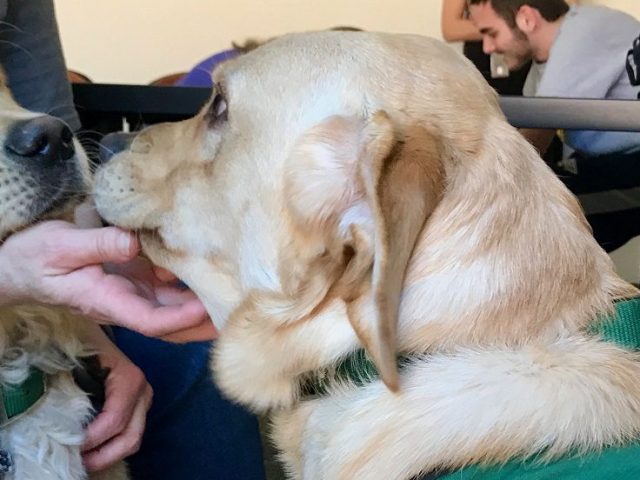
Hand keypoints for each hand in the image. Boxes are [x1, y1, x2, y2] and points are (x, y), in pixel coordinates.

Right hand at [0, 220, 215, 338]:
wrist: (19, 265)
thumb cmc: (34, 258)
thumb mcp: (61, 246)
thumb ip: (97, 244)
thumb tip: (132, 243)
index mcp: (106, 301)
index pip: (150, 320)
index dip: (180, 318)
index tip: (206, 307)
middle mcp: (124, 302)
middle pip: (172, 323)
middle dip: (204, 322)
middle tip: (240, 312)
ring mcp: (131, 292)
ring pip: (173, 308)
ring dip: (203, 306)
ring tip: (236, 296)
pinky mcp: (134, 279)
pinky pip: (167, 289)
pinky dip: (189, 286)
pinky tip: (210, 274)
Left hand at [81, 327, 152, 470]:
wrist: (95, 313)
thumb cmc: (79, 336)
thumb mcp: (72, 354)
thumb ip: (69, 380)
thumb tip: (54, 410)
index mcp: (129, 377)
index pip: (116, 419)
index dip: (93, 438)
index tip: (71, 445)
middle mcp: (142, 388)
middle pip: (132, 435)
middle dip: (104, 454)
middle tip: (77, 459)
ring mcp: (143, 396)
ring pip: (134, 438)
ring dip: (109, 453)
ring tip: (82, 456)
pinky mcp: (138, 402)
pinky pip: (131, 432)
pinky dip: (112, 445)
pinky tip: (92, 446)